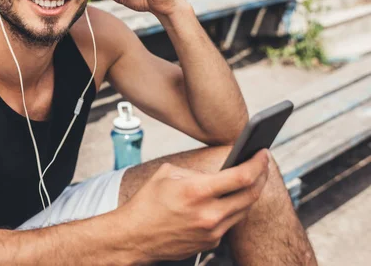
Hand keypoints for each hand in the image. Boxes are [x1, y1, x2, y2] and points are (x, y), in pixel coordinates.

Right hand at [117, 150, 269, 262]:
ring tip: (251, 178)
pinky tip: (231, 198)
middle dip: (261, 176)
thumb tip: (217, 172)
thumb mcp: (168, 174)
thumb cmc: (147, 202)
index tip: (263, 153)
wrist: (134, 236)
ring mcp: (212, 231)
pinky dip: (234, 207)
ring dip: (251, 192)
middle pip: (251, 194)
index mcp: (197, 191)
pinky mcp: (211, 242)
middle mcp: (208, 213)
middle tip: (262, 164)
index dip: (258, 163)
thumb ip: (197, 172)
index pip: (242, 176)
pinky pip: (230, 222)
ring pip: (244, 209)